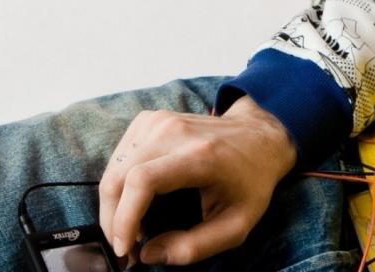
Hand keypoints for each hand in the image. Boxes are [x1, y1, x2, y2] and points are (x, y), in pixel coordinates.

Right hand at [97, 96, 297, 265]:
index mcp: (200, 155)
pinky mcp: (151, 120)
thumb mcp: (237, 224)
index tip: (125, 249)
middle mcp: (176, 132)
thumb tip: (149, 254)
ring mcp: (161, 121)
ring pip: (114, 168)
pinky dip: (118, 182)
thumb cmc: (251, 183)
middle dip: (112, 219)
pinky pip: (119, 156)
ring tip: (131, 228)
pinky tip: (135, 199)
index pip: (142, 181)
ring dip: (113, 204)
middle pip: (118, 176)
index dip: (124, 218)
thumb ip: (196, 247)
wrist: (262, 138)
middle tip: (124, 247)